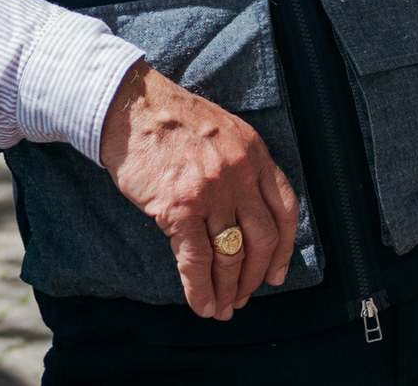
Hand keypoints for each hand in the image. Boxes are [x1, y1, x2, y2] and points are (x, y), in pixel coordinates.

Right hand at [99, 59, 299, 321]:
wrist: (133, 107)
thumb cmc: (173, 120)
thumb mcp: (224, 131)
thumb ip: (242, 166)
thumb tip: (248, 215)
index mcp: (254, 152)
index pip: (284, 209)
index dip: (283, 248)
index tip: (276, 274)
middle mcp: (240, 173)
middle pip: (262, 238)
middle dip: (254, 276)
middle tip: (245, 296)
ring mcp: (211, 192)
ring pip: (231, 255)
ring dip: (229, 290)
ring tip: (224, 309)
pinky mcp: (179, 209)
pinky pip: (197, 262)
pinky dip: (202, 291)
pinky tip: (203, 306)